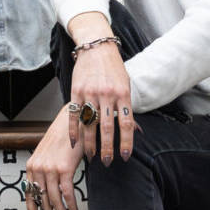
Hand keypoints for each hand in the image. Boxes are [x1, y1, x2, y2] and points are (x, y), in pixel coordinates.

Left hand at [22, 122, 82, 209]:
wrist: (73, 121)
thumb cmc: (63, 139)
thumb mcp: (47, 155)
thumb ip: (44, 171)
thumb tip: (48, 192)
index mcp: (31, 166)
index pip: (29, 194)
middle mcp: (37, 168)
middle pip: (42, 199)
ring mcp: (50, 169)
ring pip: (54, 199)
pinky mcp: (64, 168)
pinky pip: (66, 193)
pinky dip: (71, 206)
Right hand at [69, 39, 136, 164]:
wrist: (96, 48)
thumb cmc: (113, 69)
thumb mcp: (126, 86)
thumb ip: (127, 107)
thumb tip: (136, 131)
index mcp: (123, 94)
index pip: (126, 123)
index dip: (126, 142)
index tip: (125, 156)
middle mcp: (107, 94)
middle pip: (107, 127)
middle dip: (107, 147)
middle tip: (107, 162)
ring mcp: (90, 92)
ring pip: (90, 123)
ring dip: (90, 143)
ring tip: (91, 156)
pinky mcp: (76, 91)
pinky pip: (74, 114)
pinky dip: (73, 130)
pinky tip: (74, 142)